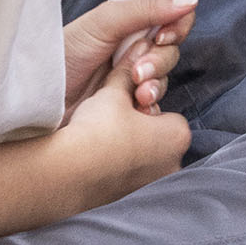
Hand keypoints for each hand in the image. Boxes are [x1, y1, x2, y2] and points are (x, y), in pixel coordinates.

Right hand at [54, 58, 190, 210]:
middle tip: (114, 122)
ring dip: (129, 150)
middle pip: (159, 138)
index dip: (146, 106)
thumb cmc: (97, 128)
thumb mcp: (113, 92)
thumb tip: (142, 42)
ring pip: (145, 160)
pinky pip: (130, 179)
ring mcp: (153, 188)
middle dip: (141, 129)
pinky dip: (118, 170)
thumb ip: (128, 70)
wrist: (67, 173)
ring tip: (102, 141)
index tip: (127, 105)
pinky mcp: (131, 202)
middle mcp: (173, 165)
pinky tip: (97, 161)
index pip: (168, 114)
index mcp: (178, 136)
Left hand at [63, 0, 195, 113]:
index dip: (175, 27)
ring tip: (137, 95)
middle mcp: (132, 52)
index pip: (169, 20)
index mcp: (129, 25)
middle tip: (137, 72)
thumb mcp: (104, 22)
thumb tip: (190, 0)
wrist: (39, 98)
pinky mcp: (126, 110)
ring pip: (163, 81)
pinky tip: (137, 111)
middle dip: (159, 62)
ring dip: (155, 86)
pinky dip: (150, 110)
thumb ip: (147, 8)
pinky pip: (153, 110)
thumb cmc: (63, 54)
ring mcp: (129, 82)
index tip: (163, 36)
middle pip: (170, 53)